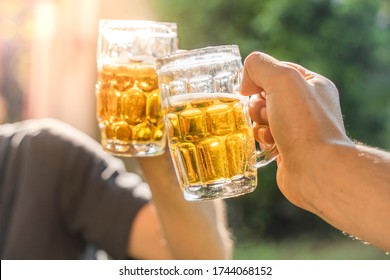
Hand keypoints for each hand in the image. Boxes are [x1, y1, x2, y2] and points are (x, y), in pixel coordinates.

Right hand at [240, 52, 349, 208]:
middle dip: (259, 104)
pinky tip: (272, 144)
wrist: (315, 168)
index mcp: (312, 84)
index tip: (251, 89)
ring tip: (272, 131)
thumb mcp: (282, 80)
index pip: (277, 70)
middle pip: (265, 94)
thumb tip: (246, 84)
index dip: (260, 78)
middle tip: (268, 113)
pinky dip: (263, 138)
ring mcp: (296, 127)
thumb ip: (259, 66)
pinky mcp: (286, 147)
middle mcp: (306, 105)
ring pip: (261, 116)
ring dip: (259, 123)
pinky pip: (263, 135)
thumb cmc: (303, 123)